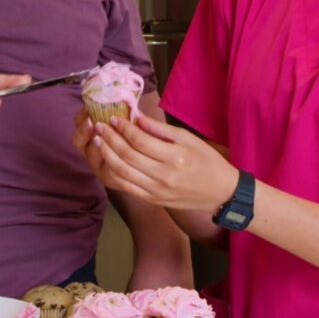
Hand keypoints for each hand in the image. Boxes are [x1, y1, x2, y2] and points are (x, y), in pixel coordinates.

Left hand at [80, 113, 237, 213]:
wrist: (220, 192)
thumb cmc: (207, 161)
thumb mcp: (188, 139)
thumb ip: (161, 129)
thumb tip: (137, 117)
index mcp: (174, 157)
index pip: (140, 140)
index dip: (123, 128)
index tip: (113, 117)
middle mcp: (163, 175)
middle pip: (127, 156)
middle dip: (109, 139)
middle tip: (99, 126)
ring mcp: (156, 190)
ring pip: (122, 172)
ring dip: (106, 155)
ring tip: (98, 141)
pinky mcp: (152, 199)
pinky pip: (127, 186)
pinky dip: (113, 173)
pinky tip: (106, 160)